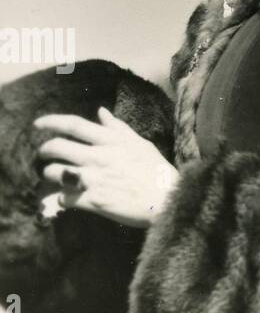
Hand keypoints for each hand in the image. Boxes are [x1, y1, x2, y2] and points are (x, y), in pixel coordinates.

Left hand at [33, 107, 179, 228]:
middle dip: (44, 151)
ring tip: (54, 178)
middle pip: (57, 147)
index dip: (51, 121)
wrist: (169, 201)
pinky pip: (64, 198)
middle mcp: (99, 157)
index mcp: (110, 141)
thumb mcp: (140, 144)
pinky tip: (67, 199)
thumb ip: (117, 128)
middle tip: (43, 155)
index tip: (38, 125)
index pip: (73, 124)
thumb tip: (101, 111)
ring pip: (55, 173)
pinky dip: (61, 199)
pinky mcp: (94, 201)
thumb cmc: (157, 172)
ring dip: (50, 175)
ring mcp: (95, 179)